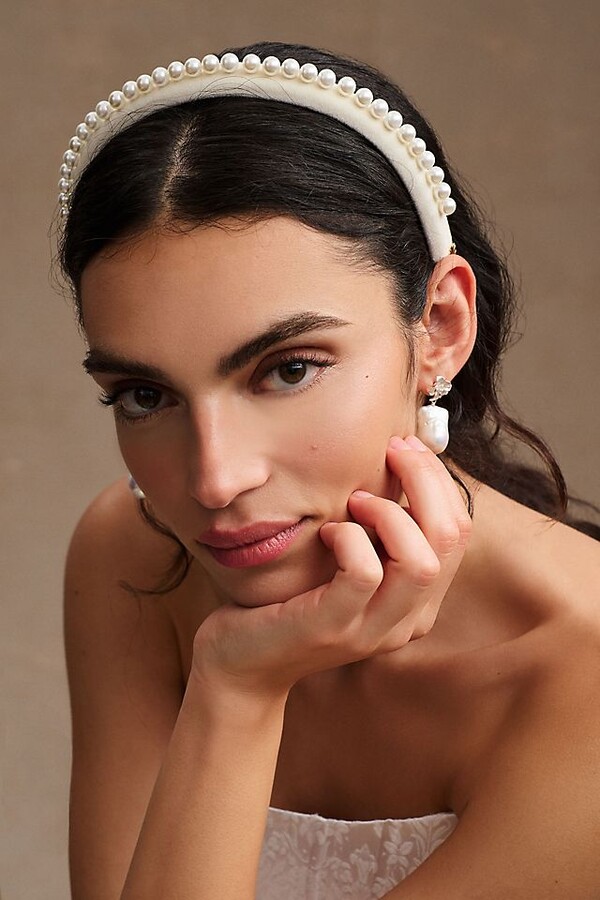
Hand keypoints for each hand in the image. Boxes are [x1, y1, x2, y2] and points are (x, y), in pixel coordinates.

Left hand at [191, 435, 470, 700]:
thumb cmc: (291, 601)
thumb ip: (379, 533)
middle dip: (426, 480)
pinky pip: (364, 573)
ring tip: (356, 500)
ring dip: (390, 513)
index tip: (406, 447)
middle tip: (391, 450)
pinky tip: (328, 532)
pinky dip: (350, 538)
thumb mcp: (347, 563)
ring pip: (421, 561)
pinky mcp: (333, 628)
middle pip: (450, 539)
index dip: (438, 480)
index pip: (459, 532)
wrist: (243, 664)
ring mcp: (372, 630)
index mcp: (418, 602)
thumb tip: (399, 464)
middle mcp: (407, 620)